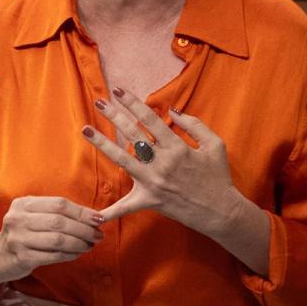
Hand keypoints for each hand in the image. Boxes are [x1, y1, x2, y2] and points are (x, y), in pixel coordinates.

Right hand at [0, 196, 103, 300]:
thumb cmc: (24, 233)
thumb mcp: (34, 216)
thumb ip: (58, 214)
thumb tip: (93, 217)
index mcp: (24, 204)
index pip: (59, 204)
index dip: (82, 212)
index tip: (99, 219)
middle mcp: (18, 219)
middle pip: (59, 222)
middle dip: (83, 229)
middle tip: (98, 235)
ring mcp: (18, 239)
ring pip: (58, 240)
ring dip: (79, 243)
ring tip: (90, 245)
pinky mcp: (22, 257)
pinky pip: (53, 255)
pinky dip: (69, 255)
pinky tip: (77, 254)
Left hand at [83, 89, 240, 233]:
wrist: (220, 210)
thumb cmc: (218, 176)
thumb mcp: (215, 145)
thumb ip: (194, 125)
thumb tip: (173, 111)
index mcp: (178, 147)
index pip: (150, 120)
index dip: (133, 103)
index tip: (120, 91)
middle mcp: (162, 163)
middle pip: (132, 134)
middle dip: (114, 115)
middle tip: (99, 101)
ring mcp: (153, 182)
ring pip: (122, 159)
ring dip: (102, 143)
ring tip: (86, 130)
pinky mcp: (150, 200)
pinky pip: (126, 206)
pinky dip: (110, 212)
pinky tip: (94, 214)